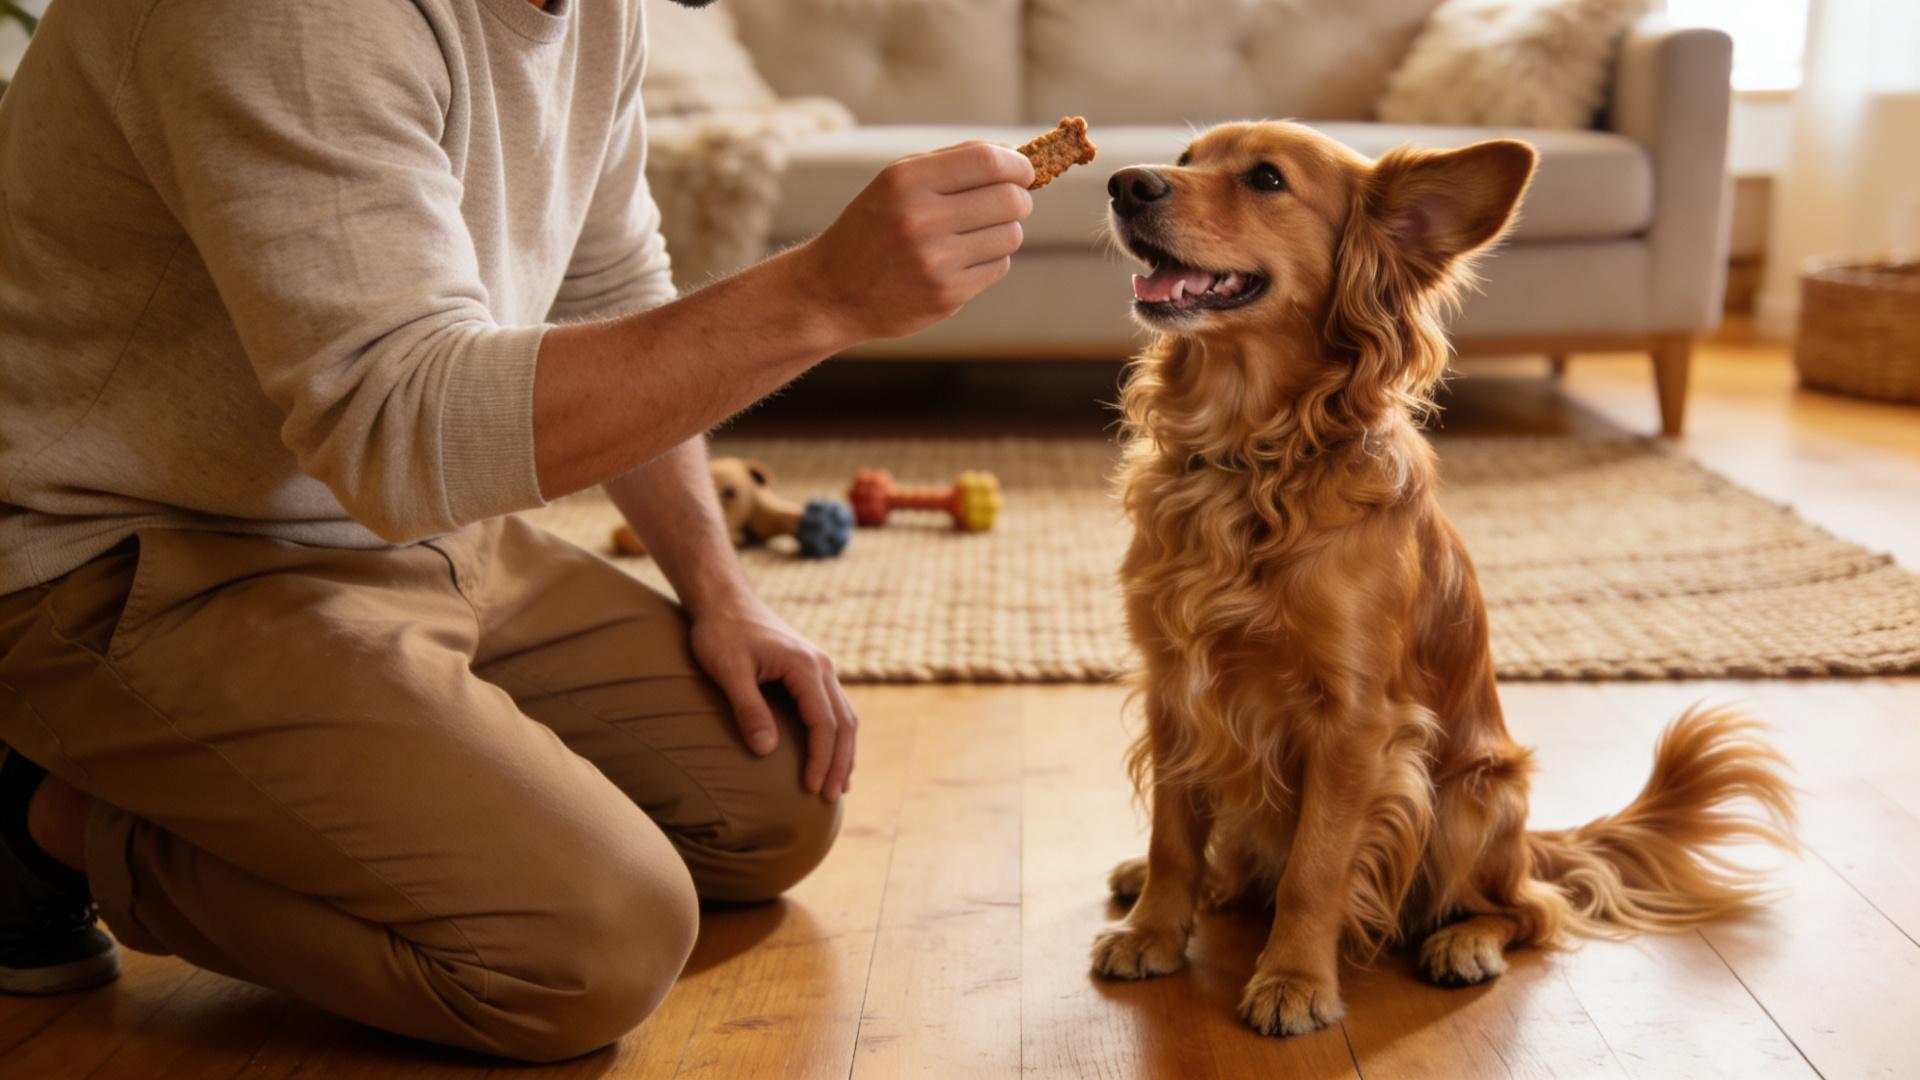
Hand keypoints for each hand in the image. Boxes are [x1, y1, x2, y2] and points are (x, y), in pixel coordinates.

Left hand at [689, 592, 856, 800]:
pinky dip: (838, 735)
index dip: (820, 759)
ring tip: (838, 785)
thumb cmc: (721, 633)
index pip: (824, 723)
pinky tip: (832, 755)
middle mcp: (822, 666)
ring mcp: (820, 666)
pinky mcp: (812, 670)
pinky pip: (835, 707)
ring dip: (844, 752)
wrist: (724, 601)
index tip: (810, 789)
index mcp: (806, 667)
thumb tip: (765, 751)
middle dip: (839, 762)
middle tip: (829, 797)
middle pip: (844, 722)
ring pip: (845, 715)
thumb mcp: (728, 670)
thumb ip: (748, 708)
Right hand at [798, 141, 1034, 341]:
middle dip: (1020, 198)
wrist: (833, 290)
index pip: (988, 161)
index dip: (1018, 164)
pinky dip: (990, 259)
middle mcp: (920, 219)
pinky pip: (998, 266)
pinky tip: (963, 260)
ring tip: (978, 232)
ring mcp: (934, 261)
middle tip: (1011, 202)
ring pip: (1011, 235)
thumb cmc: (874, 226)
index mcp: (906, 181)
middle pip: (1009, 199)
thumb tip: (1016, 154)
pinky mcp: (946, 295)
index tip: (1024, 171)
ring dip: (1005, 230)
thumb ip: (953, 162)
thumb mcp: (897, 181)